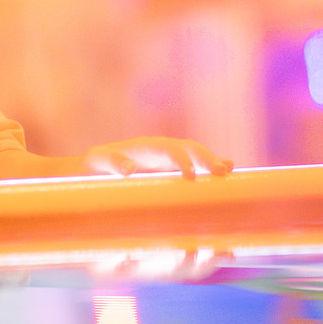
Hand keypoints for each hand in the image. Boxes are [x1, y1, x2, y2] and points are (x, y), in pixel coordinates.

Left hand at [84, 137, 232, 178]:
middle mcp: (161, 150)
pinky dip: (209, 168)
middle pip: (189, 148)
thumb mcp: (99, 161)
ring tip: (228, 172)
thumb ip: (113, 162)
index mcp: (146, 146)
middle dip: (205, 158)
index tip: (191, 176)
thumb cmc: (95, 165)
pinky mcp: (169, 171)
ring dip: (212, 162)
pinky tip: (227, 173)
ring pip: (195, 156)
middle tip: (221, 172)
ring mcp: (167, 160)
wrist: (94, 168)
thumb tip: (131, 170)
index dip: (181, 159)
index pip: (169, 149)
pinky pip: (194, 167)